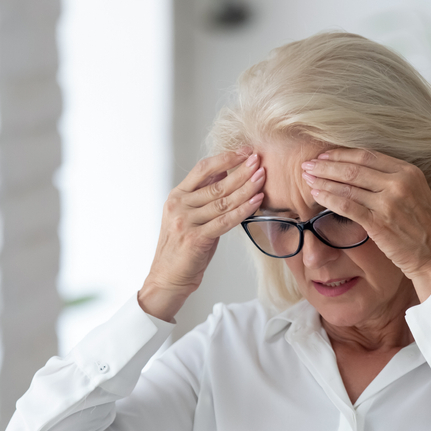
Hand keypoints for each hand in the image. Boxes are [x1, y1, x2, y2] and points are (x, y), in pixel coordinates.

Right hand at [139, 150, 265, 320]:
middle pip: (216, 184)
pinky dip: (244, 210)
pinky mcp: (195, 238)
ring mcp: (185, 221)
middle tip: (259, 161)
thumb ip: (205, 198)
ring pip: (223, 201)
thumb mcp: (191, 217)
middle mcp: (179, 205)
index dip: (225, 158)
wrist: (168, 278)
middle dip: (241, 171)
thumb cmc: (183, 249)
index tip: (245, 151)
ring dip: (246, 188)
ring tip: (262, 177)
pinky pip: (225, 221)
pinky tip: (257, 200)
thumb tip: (225, 173)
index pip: (202, 169)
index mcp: (177, 196)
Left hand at [300, 148, 430, 300]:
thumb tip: (360, 175)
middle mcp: (400, 183)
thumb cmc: (424, 229)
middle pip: (354, 168)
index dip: (342, 154)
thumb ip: (393, 182)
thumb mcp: (415, 195)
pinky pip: (347, 206)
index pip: (367, 156)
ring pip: (347, 185)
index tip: (324, 155)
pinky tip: (316, 195)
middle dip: (326, 165)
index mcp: (409, 172)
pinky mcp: (380, 222)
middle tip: (307, 164)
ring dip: (323, 180)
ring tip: (306, 178)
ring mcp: (389, 202)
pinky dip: (328, 198)